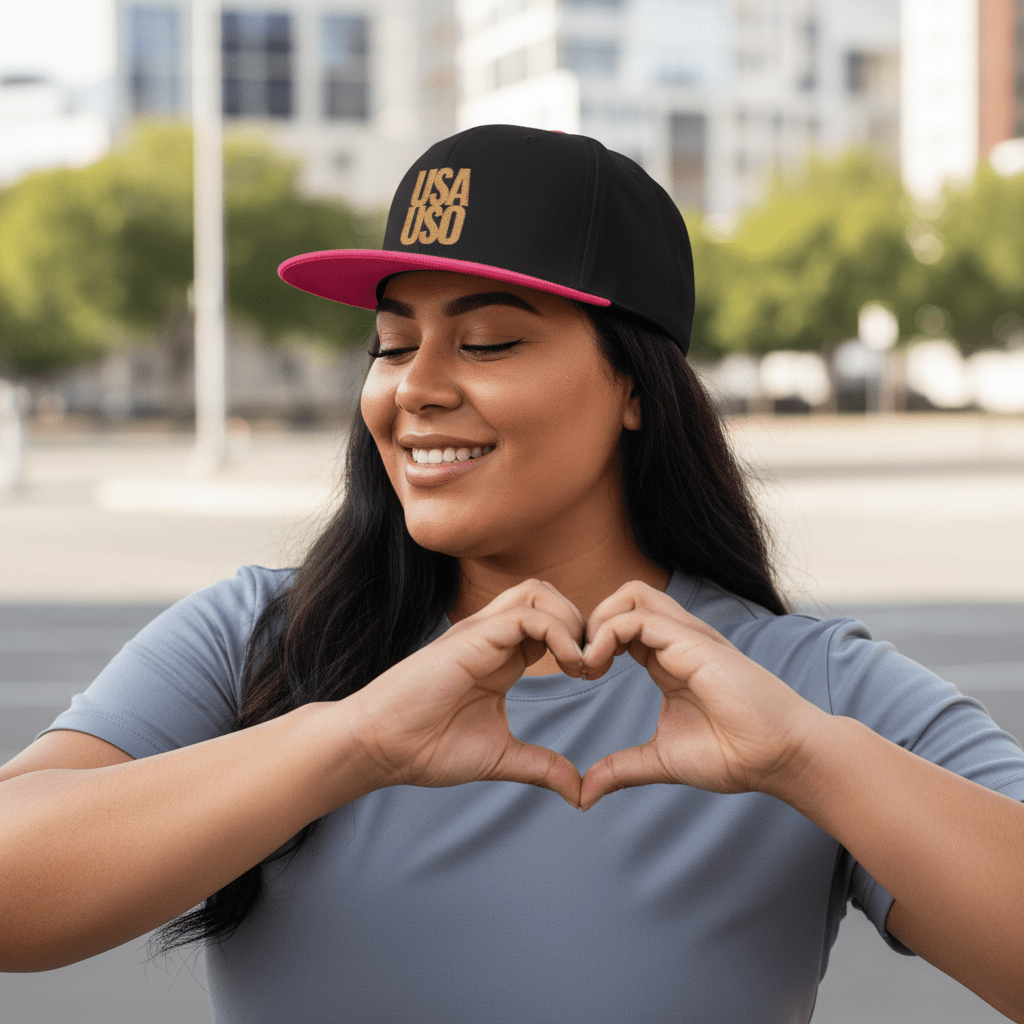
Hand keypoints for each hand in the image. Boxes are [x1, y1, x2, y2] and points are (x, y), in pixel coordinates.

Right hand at [344, 580, 586, 807]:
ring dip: (570, 620)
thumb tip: (580, 794)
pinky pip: (526, 614)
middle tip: (594, 665)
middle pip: (546, 595)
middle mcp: (491, 637)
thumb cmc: (426, 749)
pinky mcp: (471, 637)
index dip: (579, 641)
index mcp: (500, 658)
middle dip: (580, 621)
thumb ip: (542, 767)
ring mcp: (480, 632)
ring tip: (582, 662)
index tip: (594, 676)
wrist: (379, 747)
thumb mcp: (501, 757)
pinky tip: (570, 665)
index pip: (549, 623)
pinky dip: (558, 632)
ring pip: (537, 592)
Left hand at [578, 581, 824, 810]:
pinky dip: (606, 635)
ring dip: (598, 622)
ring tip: (588, 663)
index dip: (593, 642)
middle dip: (591, 621)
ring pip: (632, 595)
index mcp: (667, 660)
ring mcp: (686, 637)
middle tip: (579, 664)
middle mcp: (676, 641)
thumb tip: (584, 795)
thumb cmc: (734, 755)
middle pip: (625, 598)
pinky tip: (598, 666)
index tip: (579, 675)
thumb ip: (621, 770)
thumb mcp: (661, 760)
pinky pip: (638, 619)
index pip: (622, 625)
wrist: (779, 756)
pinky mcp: (692, 643)